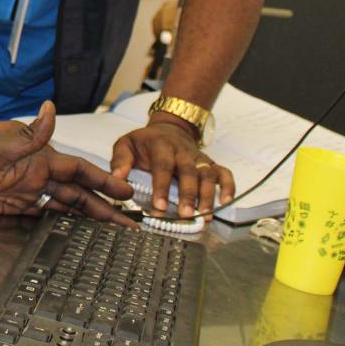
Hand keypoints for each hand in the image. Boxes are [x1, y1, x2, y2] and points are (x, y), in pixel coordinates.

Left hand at [0, 102, 136, 224]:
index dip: (102, 180)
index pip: (78, 170)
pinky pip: (47, 216)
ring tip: (114, 230)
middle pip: (79, 192)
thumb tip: (51, 108)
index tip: (125, 191)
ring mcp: (28, 192)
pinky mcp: (15, 206)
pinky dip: (66, 224)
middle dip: (105, 205)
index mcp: (37, 159)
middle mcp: (38, 175)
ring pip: (67, 206)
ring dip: (90, 217)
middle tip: (130, 221)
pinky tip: (81, 233)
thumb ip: (28, 136)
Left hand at [111, 121, 234, 216]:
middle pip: (188, 172)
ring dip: (208, 195)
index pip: (162, 166)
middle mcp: (183, 152)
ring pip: (208, 175)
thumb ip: (120, 160)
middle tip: (186, 215)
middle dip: (188, 195)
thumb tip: (116, 178)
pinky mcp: (210, 164)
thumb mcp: (126, 144)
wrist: (169, 129)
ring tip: (205, 216)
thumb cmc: (146, 142)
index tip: (159, 206)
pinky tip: (225, 202)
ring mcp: (199, 158)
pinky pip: (224, 173)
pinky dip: (228, 186)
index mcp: (161, 146)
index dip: (161, 186)